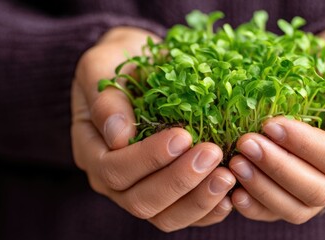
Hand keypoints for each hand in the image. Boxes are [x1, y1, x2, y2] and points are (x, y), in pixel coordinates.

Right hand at [71, 27, 235, 231]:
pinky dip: (210, 209)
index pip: (114, 170)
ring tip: (227, 176)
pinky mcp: (170, 194)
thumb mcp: (101, 66)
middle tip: (212, 153)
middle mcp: (114, 180)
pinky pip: (187, 215)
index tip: (183, 136)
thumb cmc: (120, 62)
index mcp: (92, 150)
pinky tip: (232, 193)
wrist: (142, 68)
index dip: (148, 159)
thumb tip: (118, 137)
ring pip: (165, 217)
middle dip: (179, 181)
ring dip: (198, 200)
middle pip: (140, 201)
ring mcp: (142, 190)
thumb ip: (106, 100)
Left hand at [228, 26, 324, 222]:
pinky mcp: (303, 191)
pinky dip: (258, 206)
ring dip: (264, 190)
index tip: (271, 124)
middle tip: (246, 144)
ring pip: (300, 209)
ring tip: (236, 164)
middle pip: (320, 190)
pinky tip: (235, 191)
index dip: (306, 146)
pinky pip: (281, 211)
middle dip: (279, 169)